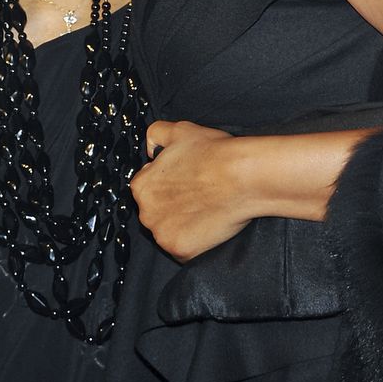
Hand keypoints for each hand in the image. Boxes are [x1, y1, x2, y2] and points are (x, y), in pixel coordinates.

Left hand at [130, 119, 249, 260]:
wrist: (241, 176)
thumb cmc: (213, 153)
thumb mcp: (179, 130)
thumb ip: (156, 134)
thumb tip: (150, 146)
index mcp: (141, 185)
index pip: (147, 187)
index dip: (168, 183)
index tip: (185, 181)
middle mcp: (146, 213)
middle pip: (156, 211)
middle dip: (172, 205)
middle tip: (197, 195)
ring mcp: (162, 235)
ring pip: (168, 231)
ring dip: (182, 224)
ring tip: (205, 209)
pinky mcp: (181, 251)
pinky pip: (184, 248)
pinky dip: (195, 240)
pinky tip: (210, 224)